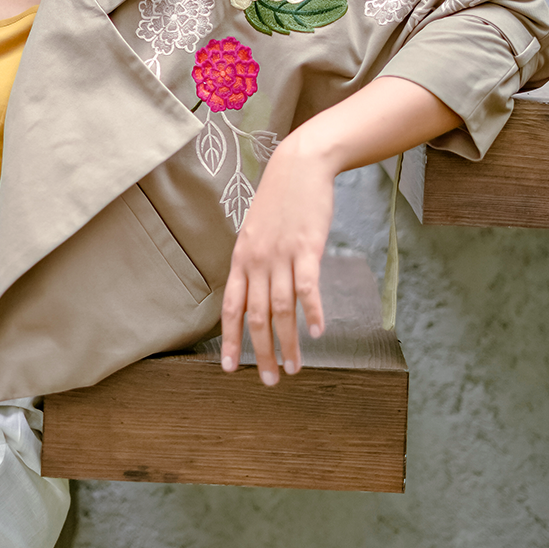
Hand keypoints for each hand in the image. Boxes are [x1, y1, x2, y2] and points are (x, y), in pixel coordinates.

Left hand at [217, 76, 463, 386]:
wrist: (298, 166)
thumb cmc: (279, 201)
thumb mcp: (256, 233)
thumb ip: (254, 264)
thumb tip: (255, 294)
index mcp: (241, 259)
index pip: (231, 308)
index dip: (230, 340)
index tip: (230, 368)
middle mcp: (257, 261)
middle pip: (256, 316)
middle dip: (260, 353)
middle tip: (269, 381)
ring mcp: (281, 254)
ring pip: (281, 308)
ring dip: (288, 342)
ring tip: (293, 368)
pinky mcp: (307, 246)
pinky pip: (307, 285)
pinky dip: (312, 310)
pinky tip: (317, 332)